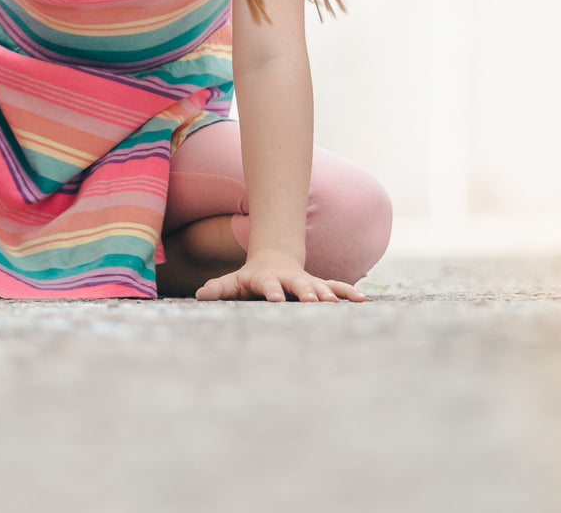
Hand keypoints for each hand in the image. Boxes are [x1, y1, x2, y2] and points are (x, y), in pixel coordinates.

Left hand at [195, 248, 367, 303]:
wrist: (273, 260)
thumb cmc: (250, 279)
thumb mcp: (233, 282)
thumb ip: (219, 289)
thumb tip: (199, 295)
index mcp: (266, 280)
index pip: (268, 285)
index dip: (272, 291)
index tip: (276, 299)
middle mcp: (289, 280)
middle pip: (298, 284)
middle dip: (306, 292)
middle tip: (314, 301)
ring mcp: (306, 281)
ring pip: (320, 286)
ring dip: (329, 294)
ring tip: (338, 304)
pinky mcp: (319, 286)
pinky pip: (336, 287)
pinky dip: (348, 292)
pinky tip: (363, 300)